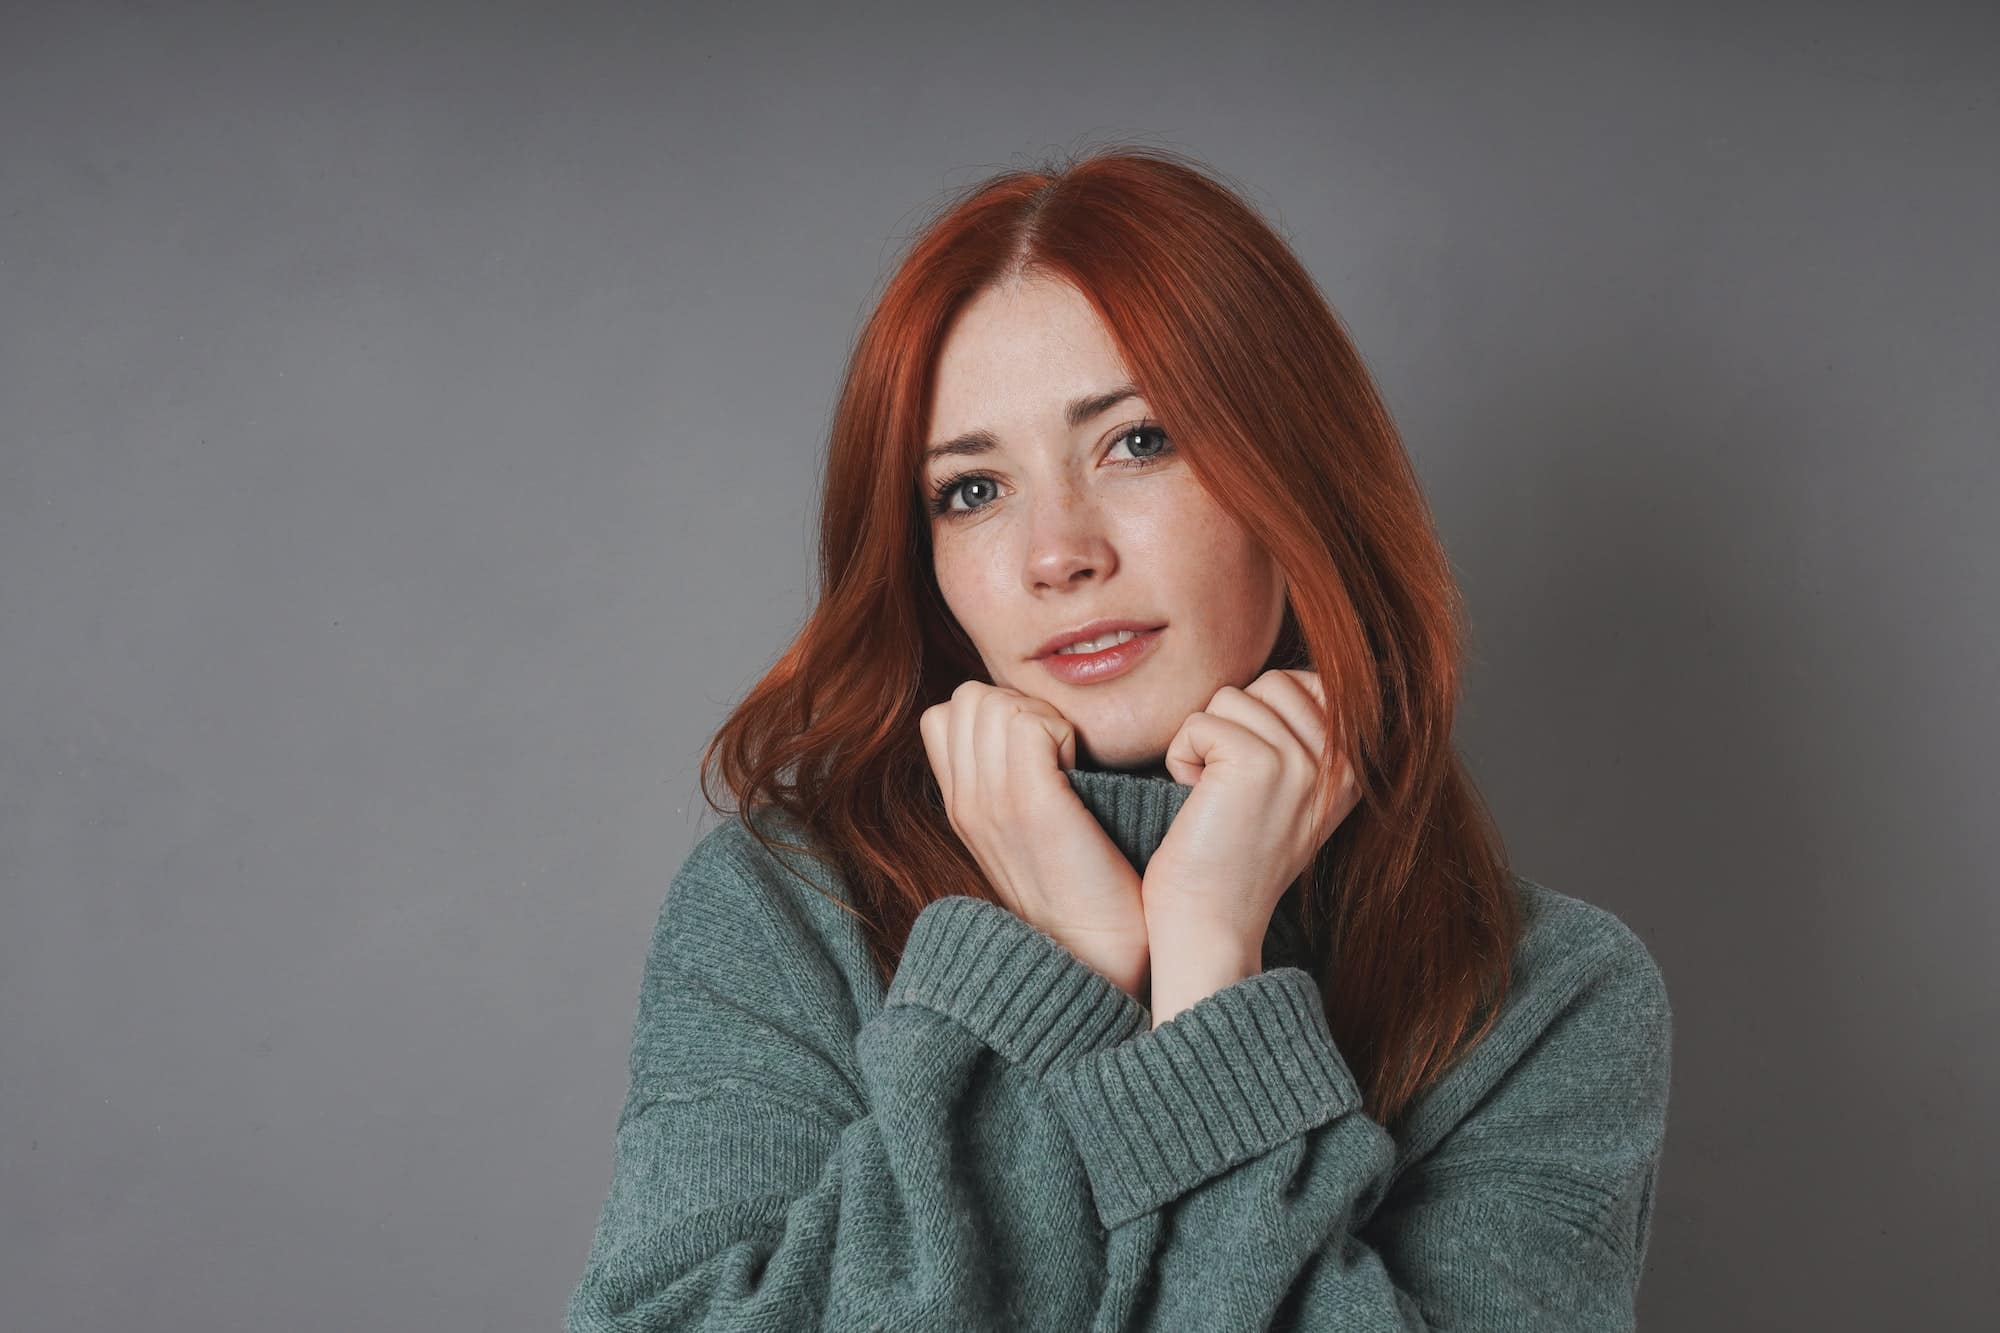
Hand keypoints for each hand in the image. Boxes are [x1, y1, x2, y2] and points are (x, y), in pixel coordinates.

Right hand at [919, 681, 1149, 999]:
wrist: (1095, 957)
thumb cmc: (1083, 889)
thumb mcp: (1026, 833)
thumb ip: (1013, 781)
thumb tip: (1031, 731)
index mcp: (959, 806)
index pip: (946, 714)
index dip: (997, 714)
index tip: (1037, 753)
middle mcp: (965, 801)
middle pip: (968, 697)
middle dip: (1018, 706)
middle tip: (1054, 753)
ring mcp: (991, 803)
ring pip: (995, 701)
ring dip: (1040, 716)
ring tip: (1066, 763)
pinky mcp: (1031, 805)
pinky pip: (1029, 722)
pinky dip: (1061, 731)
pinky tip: (1080, 772)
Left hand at [1141, 669, 1360, 1022]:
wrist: (1212, 923)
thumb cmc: (1233, 855)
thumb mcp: (1291, 791)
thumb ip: (1306, 735)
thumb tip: (1291, 677)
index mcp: (1356, 765)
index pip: (1308, 682)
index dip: (1263, 715)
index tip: (1254, 777)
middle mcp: (1342, 760)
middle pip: (1269, 683)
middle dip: (1233, 727)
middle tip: (1233, 791)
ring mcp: (1303, 760)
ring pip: (1230, 699)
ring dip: (1205, 746)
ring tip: (1217, 801)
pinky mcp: (1256, 762)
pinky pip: (1199, 722)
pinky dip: (1182, 759)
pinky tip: (1198, 805)